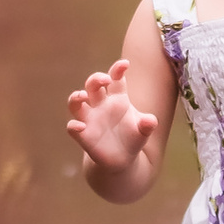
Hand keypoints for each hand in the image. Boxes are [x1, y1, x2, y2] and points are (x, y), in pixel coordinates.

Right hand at [65, 58, 157, 173]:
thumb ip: (148, 124)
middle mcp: (101, 105)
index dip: (117, 69)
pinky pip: (72, 127)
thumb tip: (151, 121)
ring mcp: (90, 119)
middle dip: (96, 78)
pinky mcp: (83, 135)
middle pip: (92, 84)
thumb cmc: (134, 137)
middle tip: (106, 80)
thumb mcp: (144, 131)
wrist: (123, 159)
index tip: (125, 64)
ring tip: (82, 96)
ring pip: (76, 102)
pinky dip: (74, 126)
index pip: (115, 78)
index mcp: (117, 98)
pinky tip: (81, 127)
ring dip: (76, 97)